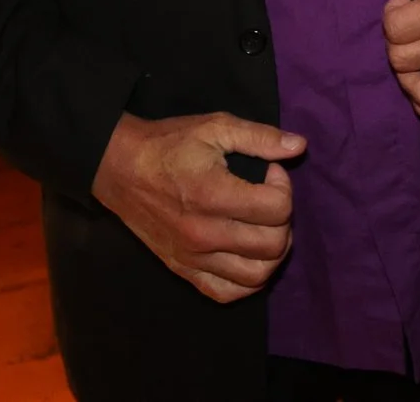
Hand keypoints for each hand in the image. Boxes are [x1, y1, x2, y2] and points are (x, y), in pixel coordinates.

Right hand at [91, 111, 302, 302]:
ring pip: (256, 276)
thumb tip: (299, 146)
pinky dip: (247, 280)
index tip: (269, 173)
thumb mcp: (216, 126)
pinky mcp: (182, 270)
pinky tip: (248, 255)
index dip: (283, 186)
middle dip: (283, 219)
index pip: (277, 209)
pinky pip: (226, 293)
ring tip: (264, 227)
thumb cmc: (169, 144)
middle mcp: (204, 234)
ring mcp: (192, 257)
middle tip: (268, 199)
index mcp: (213, 195)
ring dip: (272, 252)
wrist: (119, 168)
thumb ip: (260, 137)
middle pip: (273, 244)